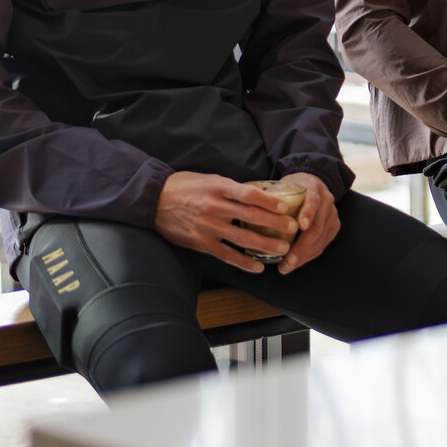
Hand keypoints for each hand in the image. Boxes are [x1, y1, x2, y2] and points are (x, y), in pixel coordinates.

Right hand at [154, 171, 297, 274]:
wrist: (154, 199)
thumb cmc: (186, 186)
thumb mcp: (210, 179)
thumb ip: (232, 189)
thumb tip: (259, 194)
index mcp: (219, 188)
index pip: (250, 194)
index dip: (270, 201)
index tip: (286, 206)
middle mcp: (215, 207)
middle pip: (251, 217)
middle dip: (275, 224)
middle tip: (293, 228)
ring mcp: (207, 227)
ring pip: (241, 238)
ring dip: (264, 245)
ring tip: (282, 249)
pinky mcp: (200, 243)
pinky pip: (225, 255)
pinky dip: (243, 262)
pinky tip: (258, 267)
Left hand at [276, 173, 339, 274]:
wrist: (312, 183)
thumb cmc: (292, 187)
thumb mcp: (282, 185)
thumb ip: (269, 198)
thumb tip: (247, 212)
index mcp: (313, 188)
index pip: (313, 201)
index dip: (308, 214)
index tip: (300, 226)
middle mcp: (327, 202)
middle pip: (317, 227)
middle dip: (302, 247)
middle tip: (287, 261)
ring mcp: (332, 215)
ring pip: (321, 239)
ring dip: (304, 256)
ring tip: (287, 266)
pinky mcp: (333, 226)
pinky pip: (323, 244)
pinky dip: (309, 256)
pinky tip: (296, 263)